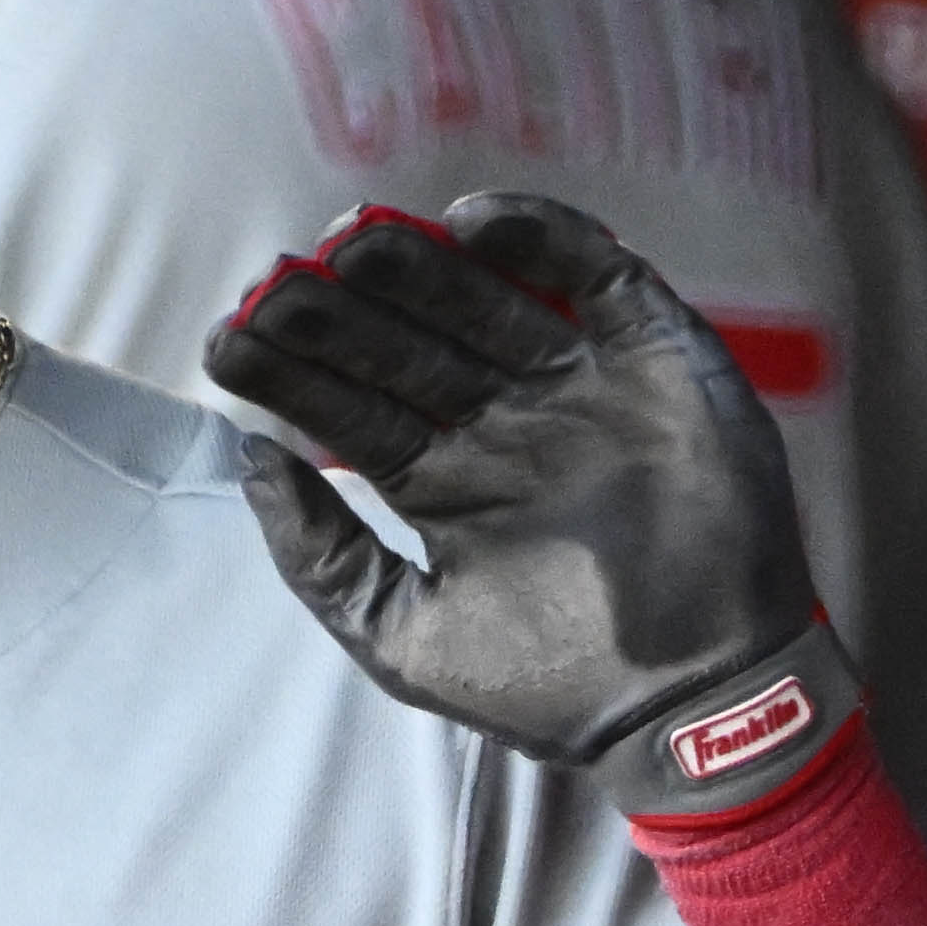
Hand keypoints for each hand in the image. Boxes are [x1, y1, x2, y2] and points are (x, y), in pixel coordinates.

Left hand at [203, 195, 855, 817]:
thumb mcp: (403, 639)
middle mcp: (504, 424)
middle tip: (276, 281)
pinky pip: (595, 274)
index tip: (225, 342)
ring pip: (483, 300)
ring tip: (347, 241)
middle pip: (406, 343)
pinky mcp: (656, 357)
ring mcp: (579, 386)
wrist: (701, 700)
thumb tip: (251, 460)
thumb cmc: (552, 688)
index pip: (353, 407)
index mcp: (444, 482)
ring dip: (417, 267)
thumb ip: (321, 557)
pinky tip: (470, 226)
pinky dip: (540, 237)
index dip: (291, 373)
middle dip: (339, 313)